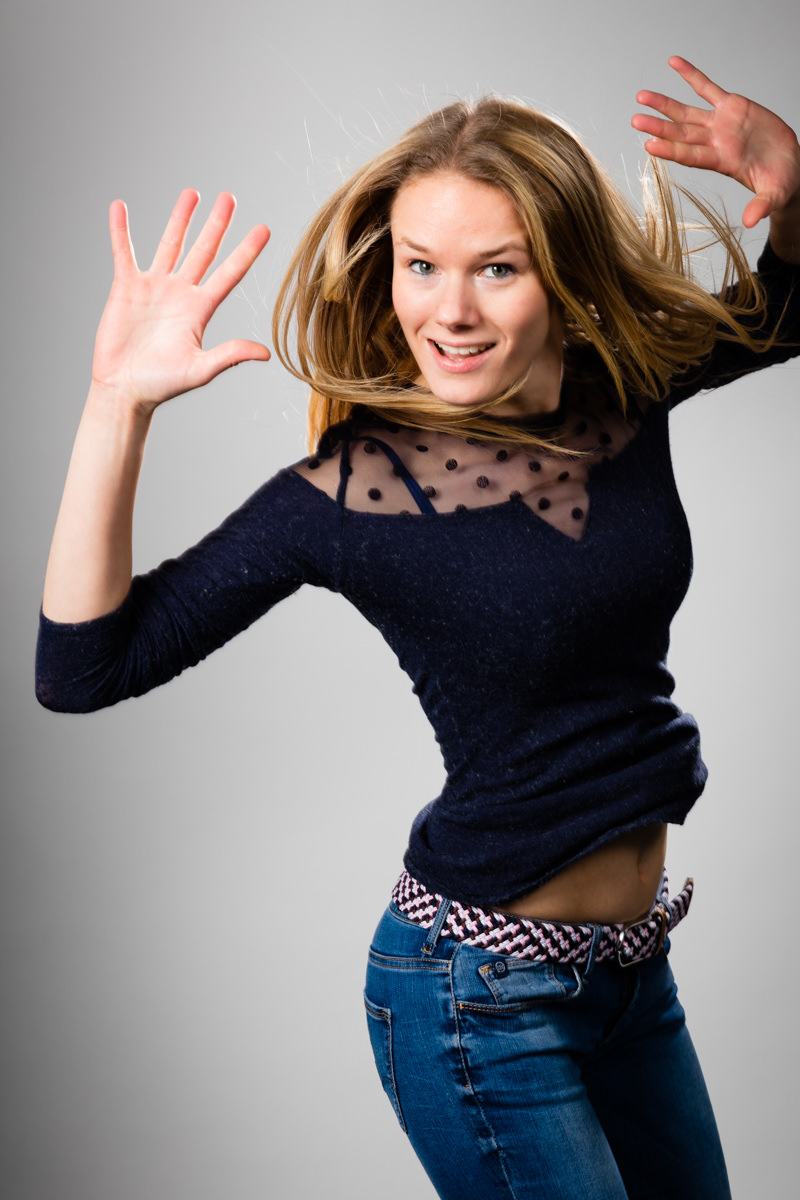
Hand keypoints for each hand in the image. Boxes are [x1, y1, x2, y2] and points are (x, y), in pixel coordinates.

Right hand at [92, 190, 270, 412]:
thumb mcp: (201, 370)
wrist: (124, 389)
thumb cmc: (162, 385)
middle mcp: (181, 293)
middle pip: (204, 250)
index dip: (246, 251)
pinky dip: (120, 230)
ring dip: (180, 219)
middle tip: (229, 198)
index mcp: (201, 310)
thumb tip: (266, 353)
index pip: (229, 273)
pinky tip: (119, 207)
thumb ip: (231, 355)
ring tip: (192, 193)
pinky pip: (123, 252)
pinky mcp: (126, 288)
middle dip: (216, 224)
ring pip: (170, 244)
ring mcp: (154, 287)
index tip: (264, 229)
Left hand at [632, 57, 799, 227]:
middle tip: (635, 120)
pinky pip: (707, 87)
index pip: (691, 155)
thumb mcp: (774, 195)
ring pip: (687, 112)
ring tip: (641, 96)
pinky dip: (691, 75)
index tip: (649, 144)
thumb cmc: (780, 182)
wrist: (789, 165)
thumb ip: (760, 206)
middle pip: (681, 133)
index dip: (671, 149)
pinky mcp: (731, 106)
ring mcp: (720, 123)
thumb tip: (750, 222)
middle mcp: (715, 142)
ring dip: (664, 104)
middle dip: (659, 126)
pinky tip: (673, 64)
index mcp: (722, 161)